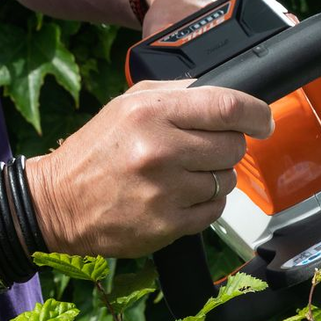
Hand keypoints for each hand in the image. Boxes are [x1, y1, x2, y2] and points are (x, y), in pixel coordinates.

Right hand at [25, 79, 273, 257]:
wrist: (57, 203)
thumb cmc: (97, 152)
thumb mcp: (127, 106)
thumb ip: (177, 96)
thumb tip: (227, 98)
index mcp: (150, 112)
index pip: (227, 107)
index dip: (255, 113)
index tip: (263, 120)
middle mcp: (160, 150)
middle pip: (233, 146)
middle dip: (227, 147)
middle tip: (203, 150)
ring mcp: (166, 190)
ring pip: (226, 180)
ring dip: (214, 177)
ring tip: (183, 175)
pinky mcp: (169, 224)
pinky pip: (214, 210)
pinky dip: (205, 204)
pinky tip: (179, 197)